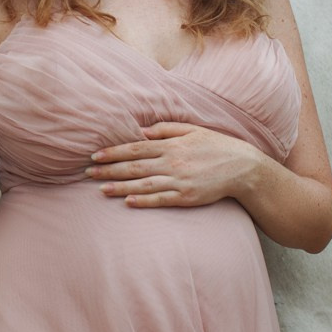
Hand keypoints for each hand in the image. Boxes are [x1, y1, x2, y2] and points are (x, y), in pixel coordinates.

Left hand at [84, 122, 257, 207]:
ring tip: (101, 189)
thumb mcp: (192, 129)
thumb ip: (165, 129)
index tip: (96, 155)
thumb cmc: (216, 146)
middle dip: (109, 169)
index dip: (114, 152)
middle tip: (88, 172)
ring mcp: (179, 181)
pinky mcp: (187, 197)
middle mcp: (172, 162)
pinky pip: (160, 199)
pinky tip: (127, 202)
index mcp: (171, 145)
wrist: (243, 168)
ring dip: (120, 187)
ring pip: (143, 184)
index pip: (136, 147)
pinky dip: (143, 201)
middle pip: (134, 166)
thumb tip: (140, 130)